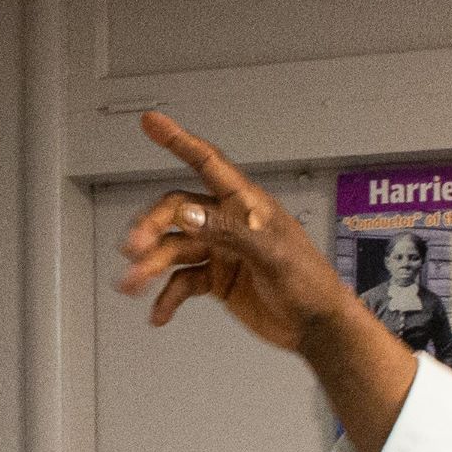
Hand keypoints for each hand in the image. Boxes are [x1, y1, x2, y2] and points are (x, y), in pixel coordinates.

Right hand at [114, 111, 352, 352]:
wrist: (316, 327)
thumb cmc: (310, 285)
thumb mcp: (272, 255)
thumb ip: (228, 231)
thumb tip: (188, 214)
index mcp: (247, 205)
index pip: (207, 163)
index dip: (179, 141)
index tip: (152, 124)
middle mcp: (229, 223)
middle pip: (177, 211)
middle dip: (151, 227)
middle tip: (135, 248)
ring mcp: (221, 251)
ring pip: (173, 248)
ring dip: (151, 266)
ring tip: (135, 284)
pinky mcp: (217, 278)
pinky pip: (182, 281)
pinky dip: (167, 296)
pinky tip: (161, 311)